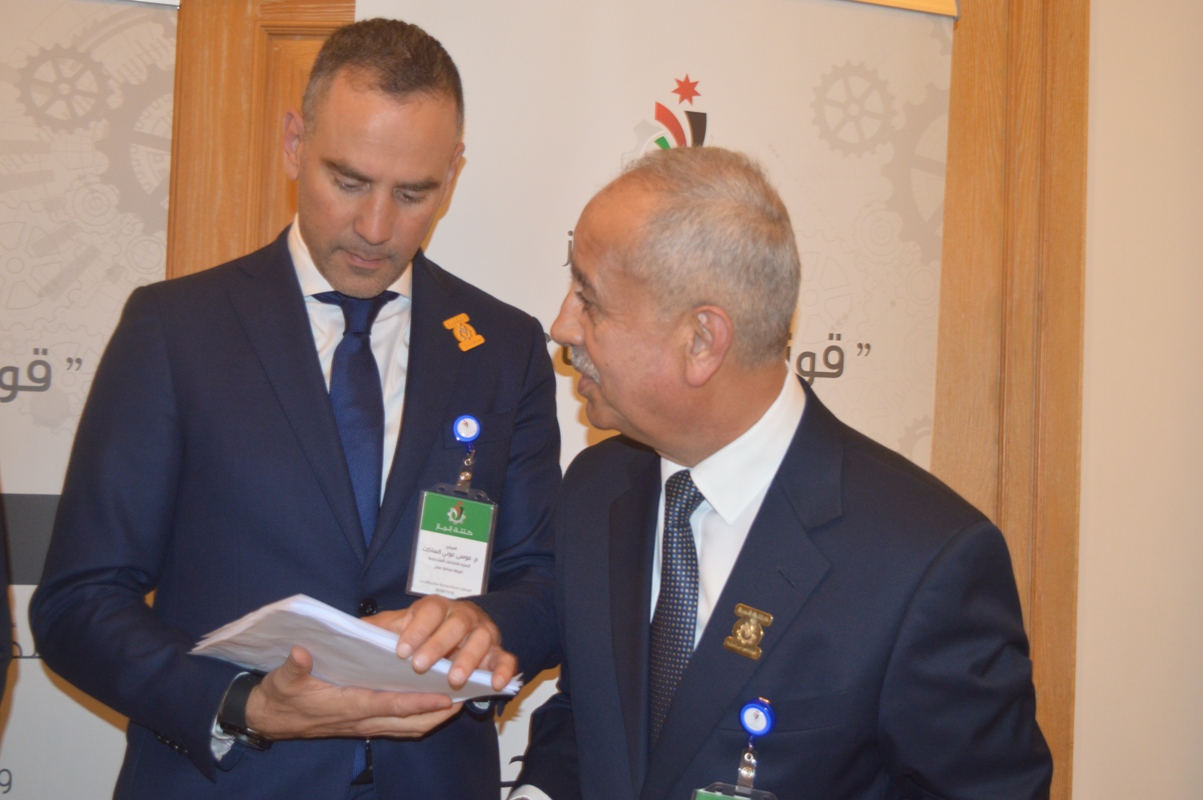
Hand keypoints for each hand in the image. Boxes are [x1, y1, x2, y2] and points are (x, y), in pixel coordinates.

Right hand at [244, 646, 457, 738]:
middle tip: (467, 696)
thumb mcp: (282, 679)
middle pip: (409, 722)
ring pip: (409, 726)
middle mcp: (361, 720)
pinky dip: (421, 717)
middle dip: (439, 712)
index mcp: (347, 706)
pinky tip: (436, 704)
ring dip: (435, 716)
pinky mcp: (365, 724)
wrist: (271, 718)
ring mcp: (365, 725)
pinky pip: (401, 725)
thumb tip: (301, 652)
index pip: (389, 705)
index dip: (417, 702)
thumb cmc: (281, 696)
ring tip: (460, 699)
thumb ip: (293, 666)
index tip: (444, 695)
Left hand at [366, 596, 517, 691]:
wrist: (456, 633)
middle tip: (420, 667)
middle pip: (456, 624)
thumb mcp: (399, 627)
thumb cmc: (422, 633)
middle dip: (439, 645)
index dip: (417, 629)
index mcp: (437, 607)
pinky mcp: (498, 652)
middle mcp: (464, 616)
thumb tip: (353, 631)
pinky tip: (495, 684)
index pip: (429, 611)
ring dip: (469, 659)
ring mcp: (484, 634)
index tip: (401, 651)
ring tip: (454, 679)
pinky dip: (504, 670)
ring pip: (482, 640)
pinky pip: (506, 659)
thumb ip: (379, 629)